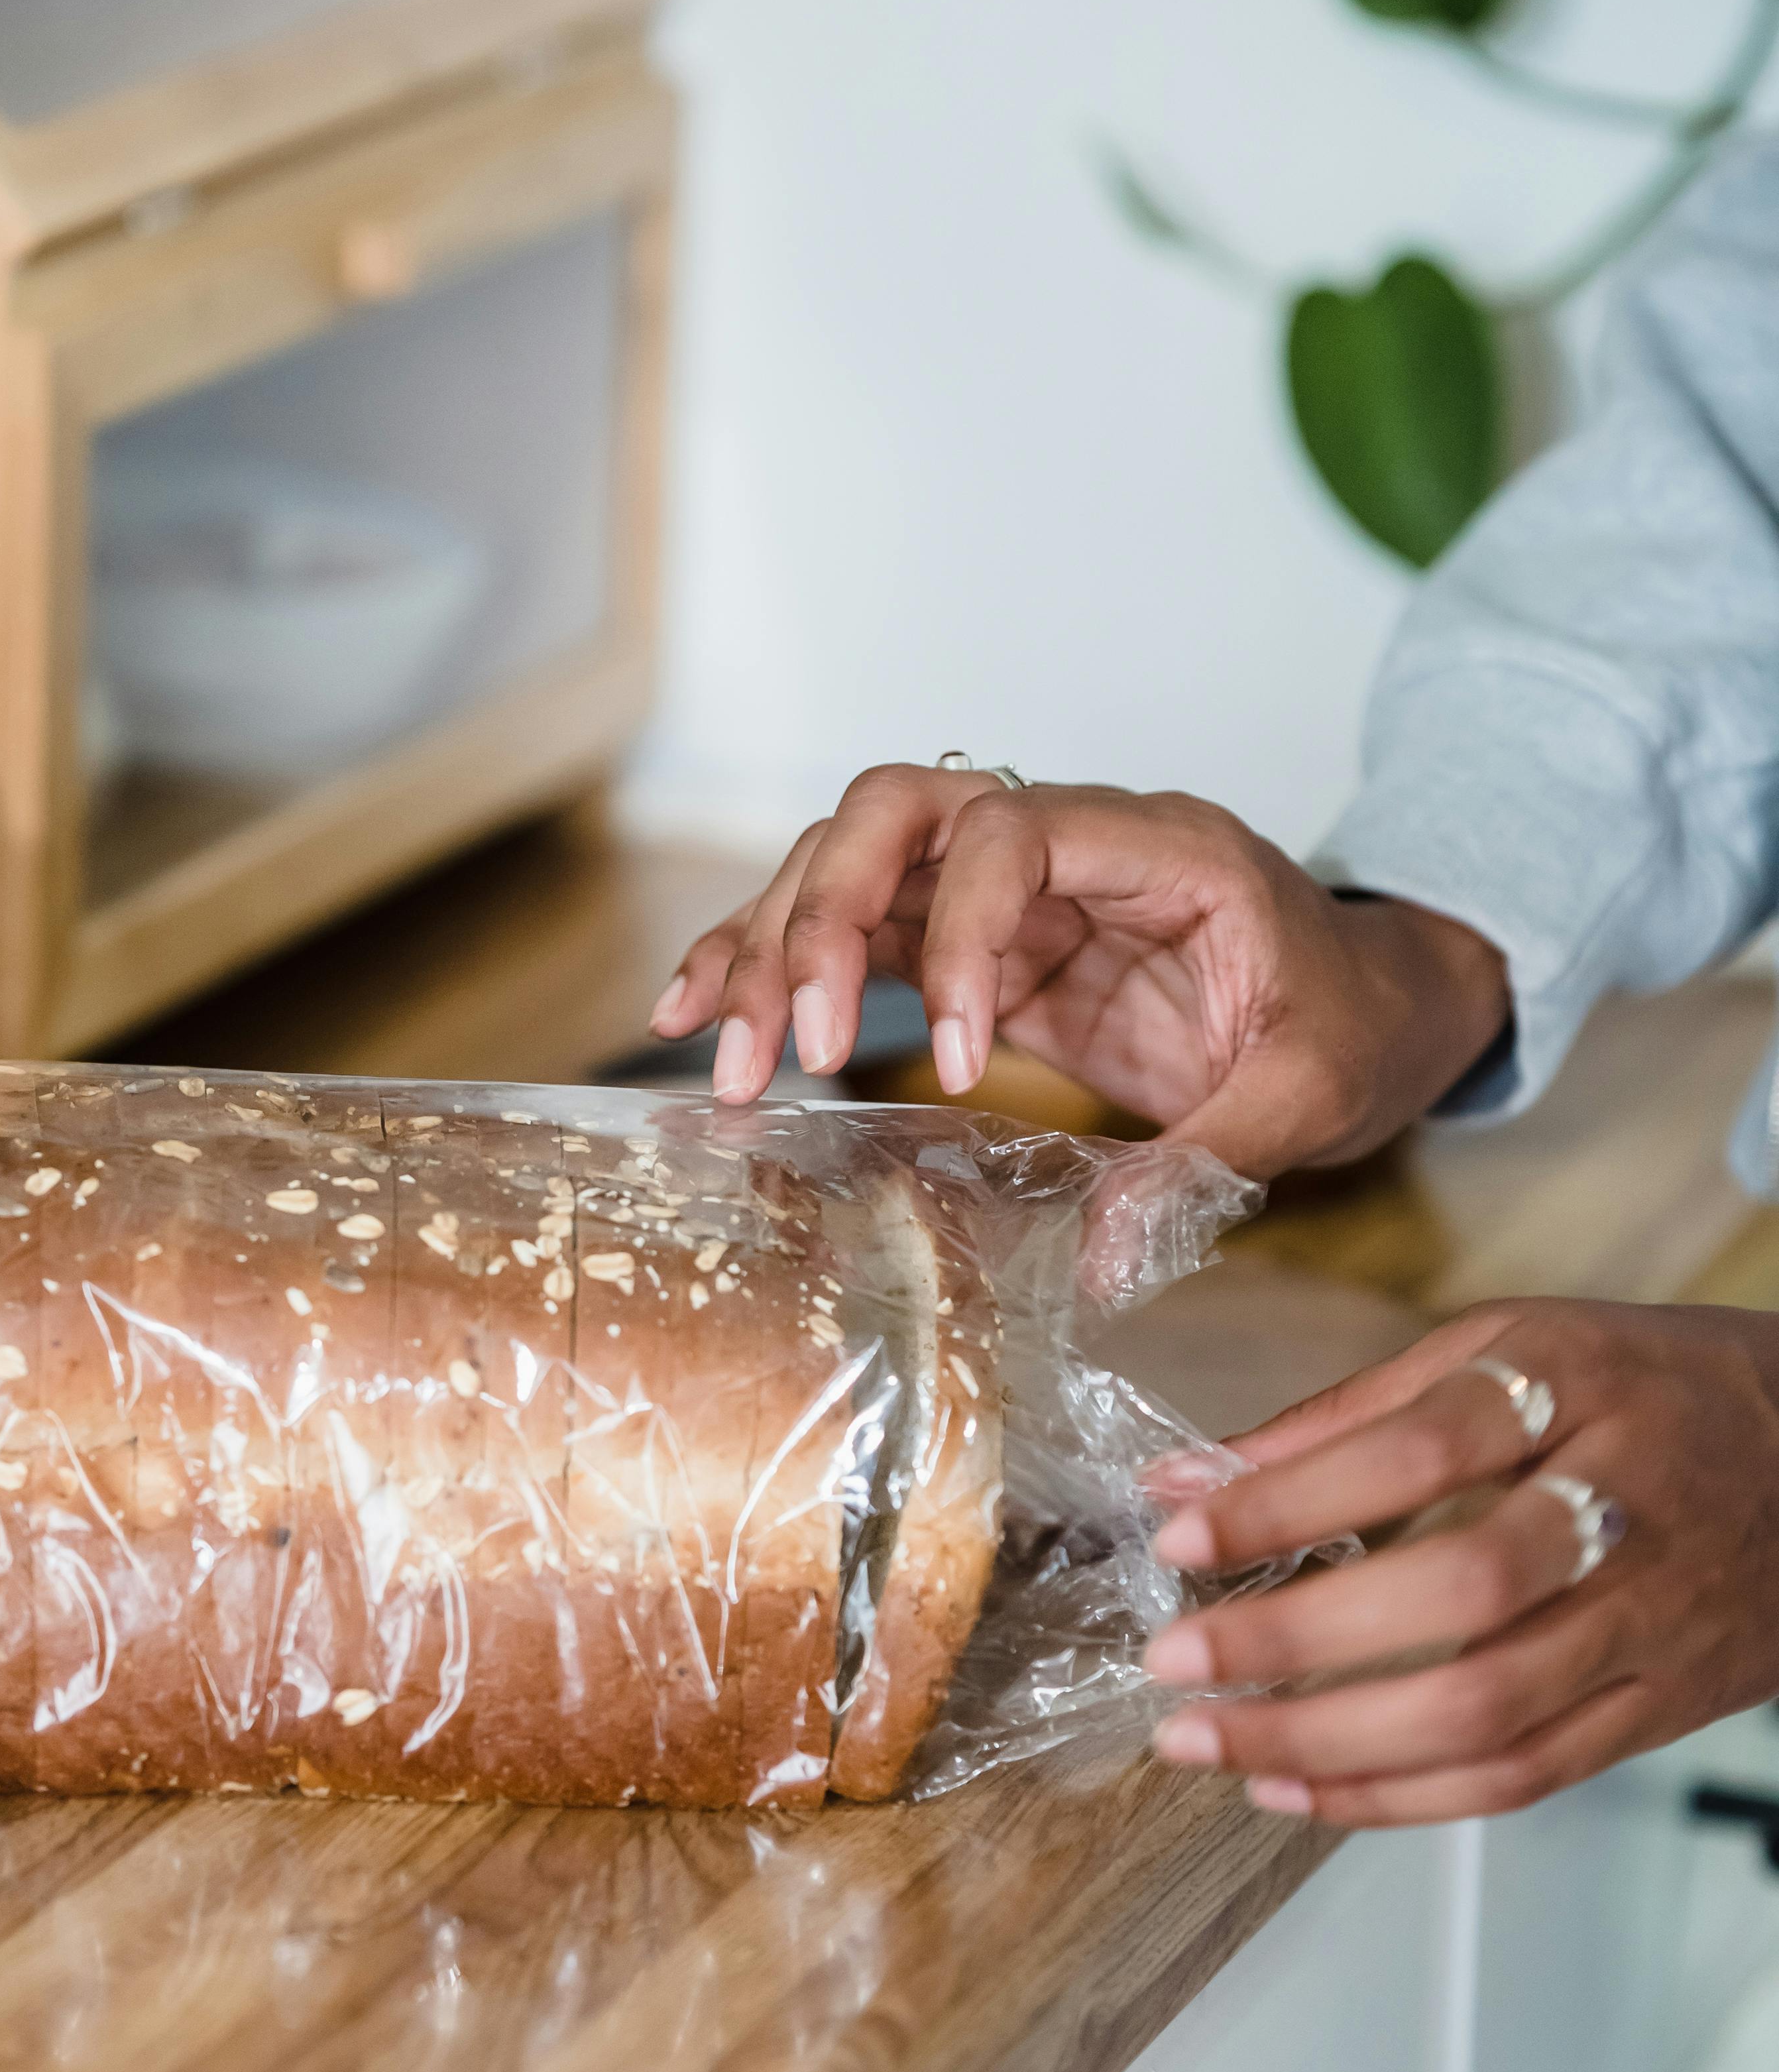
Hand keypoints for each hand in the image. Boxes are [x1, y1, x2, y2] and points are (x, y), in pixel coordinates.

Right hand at [650, 768, 1510, 1177]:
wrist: (1369, 1005)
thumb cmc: (1351, 1025)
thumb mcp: (1314, 1094)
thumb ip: (1214, 1159)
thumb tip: (1110, 1260)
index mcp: (1157, 849)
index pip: (1011, 830)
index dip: (962, 936)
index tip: (958, 1066)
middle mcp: (1063, 845)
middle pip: (897, 810)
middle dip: (825, 917)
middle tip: (797, 1046)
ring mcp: (1007, 890)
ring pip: (849, 863)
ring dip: (774, 948)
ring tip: (736, 1063)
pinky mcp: (971, 944)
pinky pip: (850, 929)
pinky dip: (770, 963)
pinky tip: (702, 1017)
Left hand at [1142, 1301, 1778, 1825]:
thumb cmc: (1646, 1387)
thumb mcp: (1512, 1346)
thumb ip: (1352, 1412)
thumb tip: (1193, 1474)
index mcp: (1577, 1388)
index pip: (1421, 1450)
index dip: (1293, 1500)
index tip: (1180, 1532)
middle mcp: (1623, 1505)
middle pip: (1461, 1592)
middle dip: (1298, 1638)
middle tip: (1176, 1661)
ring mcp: (1650, 1618)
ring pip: (1488, 1708)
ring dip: (1329, 1740)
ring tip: (1208, 1742)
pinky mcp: (1661, 1705)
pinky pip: (1526, 1773)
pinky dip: (1402, 1798)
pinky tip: (1300, 1789)